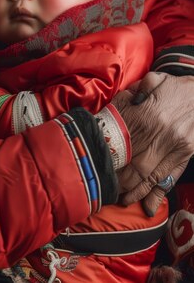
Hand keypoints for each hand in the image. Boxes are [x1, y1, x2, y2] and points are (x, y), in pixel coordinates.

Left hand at [111, 72, 193, 215]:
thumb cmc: (175, 86)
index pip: (124, 144)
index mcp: (149, 114)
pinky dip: (158, 193)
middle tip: (106, 187)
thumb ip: (133, 93)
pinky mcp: (186, 153)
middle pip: (135, 165)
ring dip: (135, 191)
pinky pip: (170, 177)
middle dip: (120, 180)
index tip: (100, 166)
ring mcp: (176, 146)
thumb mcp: (153, 80)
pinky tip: (148, 206)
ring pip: (151, 175)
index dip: (111, 159)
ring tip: (121, 199)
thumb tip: (118, 106)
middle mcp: (162, 133)